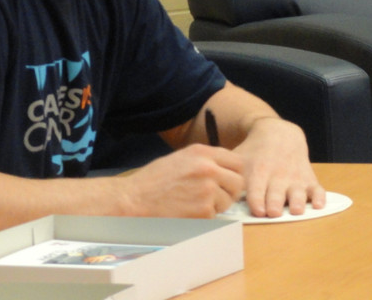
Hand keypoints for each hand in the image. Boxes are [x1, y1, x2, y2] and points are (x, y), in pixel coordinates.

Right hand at [123, 144, 245, 216]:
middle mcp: (208, 168)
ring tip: (194, 204)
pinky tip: (188, 212)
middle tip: (215, 197)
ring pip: (227, 201)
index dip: (234, 174)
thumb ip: (205, 160)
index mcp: (202, 152)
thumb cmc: (153, 180)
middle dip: (229, 192)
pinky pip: (215, 216)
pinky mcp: (203, 211)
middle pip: (238, 182)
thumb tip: (225, 168)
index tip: (227, 181)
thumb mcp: (181, 158)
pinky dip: (205, 217)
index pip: (237, 162)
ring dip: (216, 206)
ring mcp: (207, 190)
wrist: (133, 200)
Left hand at [235, 117, 325, 217]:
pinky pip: (317, 188)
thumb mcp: (238, 158)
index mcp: (258, 171)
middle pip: (276, 193)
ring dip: (297, 201)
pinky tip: (319, 204)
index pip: (256, 189)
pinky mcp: (308, 177)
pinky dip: (319, 197)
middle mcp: (277, 175)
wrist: (279, 133)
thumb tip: (208, 193)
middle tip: (273, 212)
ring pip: (298, 192)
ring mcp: (294, 177)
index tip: (258, 211)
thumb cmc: (254, 152)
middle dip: (275, 203)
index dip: (257, 201)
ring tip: (296, 210)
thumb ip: (226, 175)